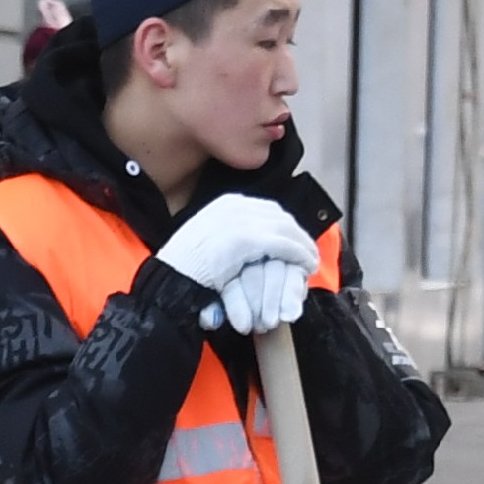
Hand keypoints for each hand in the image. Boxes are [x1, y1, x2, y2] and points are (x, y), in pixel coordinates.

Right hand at [155, 191, 317, 335]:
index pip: (265, 208)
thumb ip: (230, 235)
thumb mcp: (209, 242)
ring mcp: (241, 220)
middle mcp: (234, 206)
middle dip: (297, 233)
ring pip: (286, 228)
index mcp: (225, 204)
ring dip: (303, 245)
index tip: (294, 239)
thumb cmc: (186, 270)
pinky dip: (300, 254)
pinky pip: (284, 244)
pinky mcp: (248, 240)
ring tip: (311, 261)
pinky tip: (307, 265)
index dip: (284, 224)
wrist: (172, 279)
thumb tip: (250, 245)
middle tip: (308, 251)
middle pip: (279, 215)